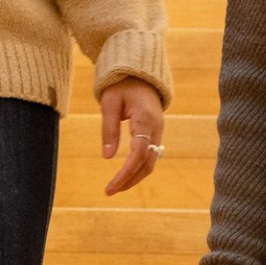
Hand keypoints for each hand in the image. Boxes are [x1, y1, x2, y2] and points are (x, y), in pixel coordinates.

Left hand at [98, 80, 165, 195]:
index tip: (110, 187)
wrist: (139, 73)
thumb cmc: (122, 85)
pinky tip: (125, 175)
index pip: (138, 154)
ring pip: (151, 162)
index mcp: (145, 120)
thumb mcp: (110, 103)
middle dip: (130, 180)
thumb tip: (107, 157)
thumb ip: (109, 129)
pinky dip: (138, 168)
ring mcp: (158, 132)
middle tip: (110, 191)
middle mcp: (156, 128)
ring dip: (135, 177)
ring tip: (115, 187)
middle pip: (147, 163)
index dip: (125, 173)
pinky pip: (150, 156)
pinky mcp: (155, 133)